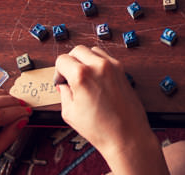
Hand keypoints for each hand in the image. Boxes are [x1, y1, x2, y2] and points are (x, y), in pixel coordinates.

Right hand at [55, 45, 168, 174]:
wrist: (126, 135)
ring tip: (83, 77)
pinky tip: (96, 78)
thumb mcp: (70, 113)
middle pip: (77, 50)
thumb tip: (63, 86)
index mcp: (82, 75)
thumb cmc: (101, 128)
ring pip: (92, 50)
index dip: (58, 71)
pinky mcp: (122, 70)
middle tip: (69, 77)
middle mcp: (98, 66)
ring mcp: (112, 66)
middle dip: (70, 62)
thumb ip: (64, 94)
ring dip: (85, 59)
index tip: (61, 81)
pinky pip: (106, 57)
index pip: (62, 60)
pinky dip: (98, 62)